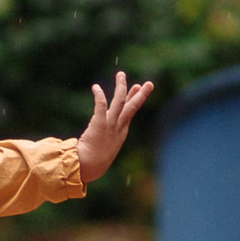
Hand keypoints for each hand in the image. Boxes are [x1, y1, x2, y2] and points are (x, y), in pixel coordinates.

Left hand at [76, 68, 153, 184]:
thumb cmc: (94, 161)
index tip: (137, 87)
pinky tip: (95, 87)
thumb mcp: (104, 149)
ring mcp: (110, 125)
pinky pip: (101, 105)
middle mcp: (119, 127)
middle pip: (132, 107)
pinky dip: (99, 95)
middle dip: (141, 94)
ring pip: (119, 102)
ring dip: (121, 87)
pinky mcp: (99, 123)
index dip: (134, 98)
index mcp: (121, 132)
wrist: (90, 166)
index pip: (129, 112)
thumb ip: (103, 141)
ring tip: (121, 74)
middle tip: (149, 83)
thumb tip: (100, 138)